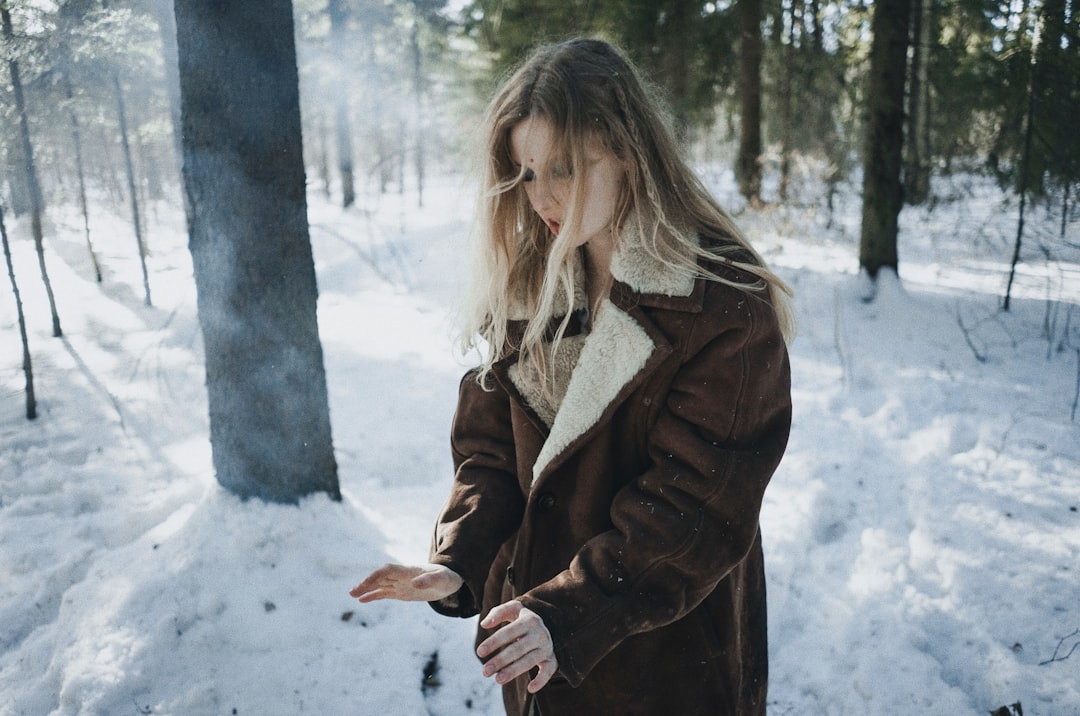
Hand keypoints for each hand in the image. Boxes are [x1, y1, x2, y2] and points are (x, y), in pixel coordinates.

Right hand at [348, 563, 462, 602]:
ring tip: (352, 594)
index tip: (365, 584)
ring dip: (366, 588)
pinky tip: (362, 600)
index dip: (375, 576)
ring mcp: (401, 583)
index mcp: (409, 571)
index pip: (388, 570)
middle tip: (352, 592)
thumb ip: (429, 580)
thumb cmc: (447, 578)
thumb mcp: (442, 580)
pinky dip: (373, 595)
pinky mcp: (402, 591)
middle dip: (366, 583)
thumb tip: (415, 583)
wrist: (450, 580)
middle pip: (380, 577)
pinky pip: (385, 592)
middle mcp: (402, 576)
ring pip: (380, 584)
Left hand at [477, 600, 557, 692]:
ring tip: (498, 679)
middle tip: (485, 671)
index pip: (509, 632)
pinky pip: (549, 671)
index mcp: (530, 620)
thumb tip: (484, 624)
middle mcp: (540, 634)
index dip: (494, 642)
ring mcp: (547, 648)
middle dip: (500, 660)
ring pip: (530, 661)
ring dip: (513, 671)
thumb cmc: (524, 618)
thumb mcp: (513, 609)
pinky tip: (530, 688)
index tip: (479, 652)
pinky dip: (542, 680)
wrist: (550, 623)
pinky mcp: (552, 660)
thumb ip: (497, 613)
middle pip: (518, 648)